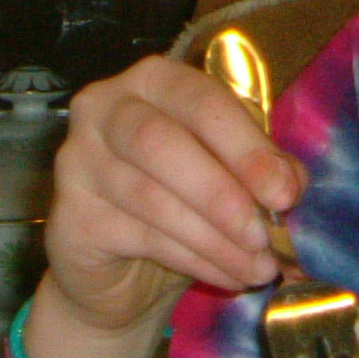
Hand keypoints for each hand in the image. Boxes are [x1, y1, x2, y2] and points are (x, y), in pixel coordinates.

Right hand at [44, 54, 304, 335]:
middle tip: (266, 233)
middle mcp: (105, 109)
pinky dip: (195, 260)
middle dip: (223, 192)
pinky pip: (140, 237)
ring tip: (259, 266)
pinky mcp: (69, 217)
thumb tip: (289, 184)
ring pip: (153, 198)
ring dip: (216, 239)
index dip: (246, 148)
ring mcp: (77, 161)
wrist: (123, 271)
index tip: (284, 192)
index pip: (202, 100)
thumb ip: (262, 168)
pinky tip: (229, 276)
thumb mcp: (233, 175)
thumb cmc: (186, 201)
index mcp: (155, 81)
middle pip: (162, 143)